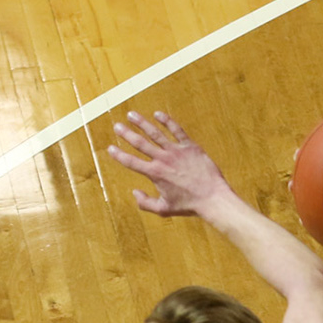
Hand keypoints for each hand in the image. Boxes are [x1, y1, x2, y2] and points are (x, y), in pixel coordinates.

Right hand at [107, 111, 233, 217]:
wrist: (212, 197)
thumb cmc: (189, 205)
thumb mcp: (164, 209)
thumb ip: (145, 202)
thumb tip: (134, 192)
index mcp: (155, 174)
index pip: (131, 162)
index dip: (119, 155)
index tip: (110, 148)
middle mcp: (163, 160)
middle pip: (140, 143)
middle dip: (126, 134)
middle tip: (116, 126)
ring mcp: (176, 151)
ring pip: (155, 133)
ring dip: (142, 123)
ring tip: (131, 115)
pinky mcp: (190, 147)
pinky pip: (177, 130)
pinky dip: (167, 121)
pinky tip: (158, 114)